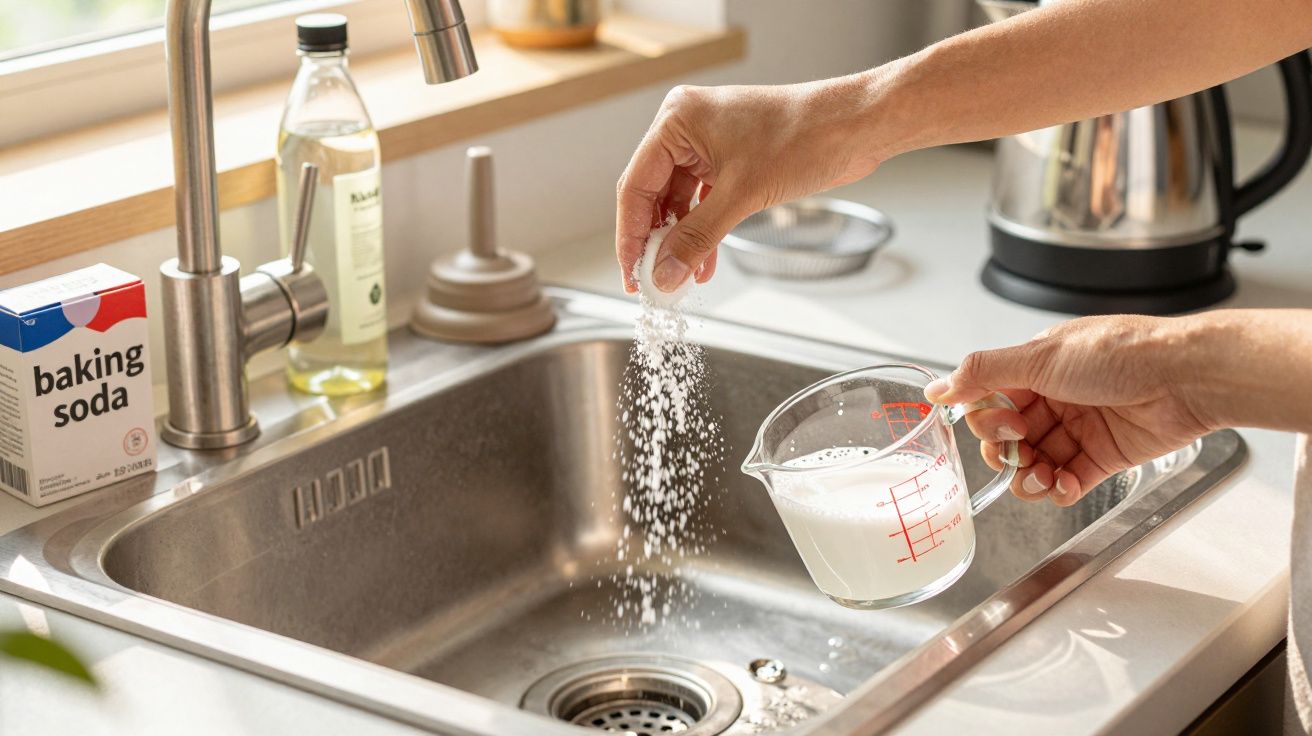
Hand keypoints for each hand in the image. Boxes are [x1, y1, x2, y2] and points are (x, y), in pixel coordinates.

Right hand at [615, 77, 887, 292]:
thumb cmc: (805, 138)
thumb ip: (697, 238)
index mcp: (677, 121)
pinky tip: (704, 261)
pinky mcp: (730, 158)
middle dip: (656, 241)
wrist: (856, 127)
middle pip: (653, 194)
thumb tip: (665, 274)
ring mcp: (708, 143)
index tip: (633, 274)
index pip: (636, 186)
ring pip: (679, 201)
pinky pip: (703, 200)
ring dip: (681, 241)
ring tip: (682, 278)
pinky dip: (703, 230)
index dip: (631, 236)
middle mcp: (686, 128)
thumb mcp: (742, 195)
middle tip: (655, 281)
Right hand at [924, 315, 1215, 506]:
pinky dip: (1059, 489)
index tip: (1003, 424)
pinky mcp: (1104, 456)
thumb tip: (938, 388)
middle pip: (1007, 438)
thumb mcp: (1040, 356)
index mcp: (1035, 368)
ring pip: (1034, 463)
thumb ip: (983, 373)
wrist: (1187, 377)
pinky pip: (1067, 481)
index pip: (990, 402)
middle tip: (1022, 446)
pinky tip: (1062, 484)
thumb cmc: (1123, 354)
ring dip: (1029, 476)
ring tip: (1041, 476)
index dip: (988, 420)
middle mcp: (1054, 398)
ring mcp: (1078, 429)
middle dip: (1006, 451)